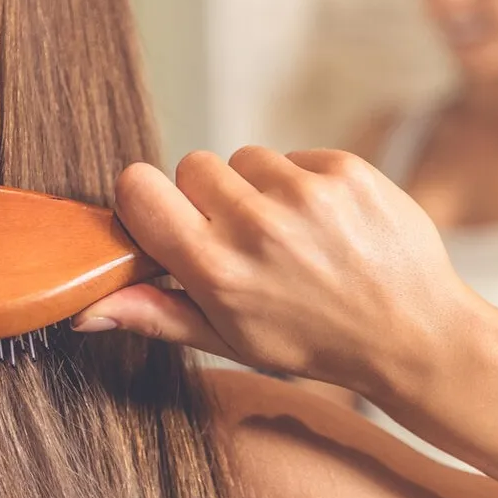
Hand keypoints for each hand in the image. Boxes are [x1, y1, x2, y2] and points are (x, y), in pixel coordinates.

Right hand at [72, 147, 471, 391]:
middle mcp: (256, 226)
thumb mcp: (230, 341)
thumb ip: (155, 314)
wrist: (414, 333)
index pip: (137, 188)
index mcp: (216, 270)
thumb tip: (83, 309)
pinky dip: (303, 182)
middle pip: (190, 164)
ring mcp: (305, 193)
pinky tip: (325, 224)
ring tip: (291, 235)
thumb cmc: (314, 342)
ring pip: (244, 157)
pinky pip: (294, 155)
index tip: (166, 218)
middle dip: (207, 196)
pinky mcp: (345, 170)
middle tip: (242, 238)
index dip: (145, 199)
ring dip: (258, 188)